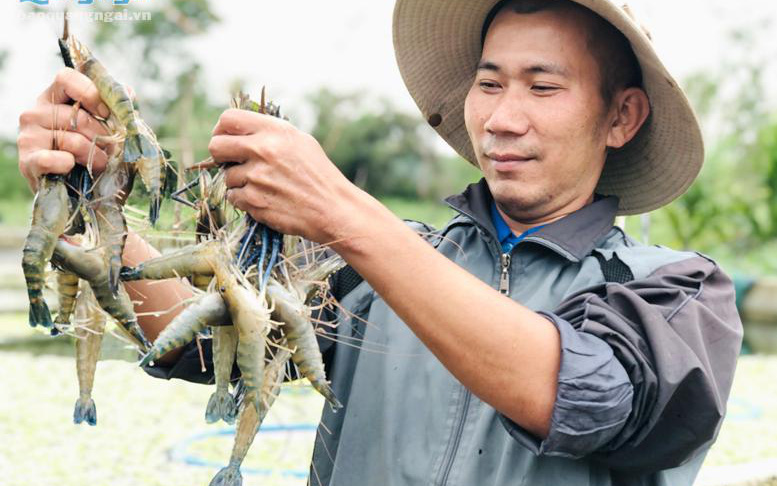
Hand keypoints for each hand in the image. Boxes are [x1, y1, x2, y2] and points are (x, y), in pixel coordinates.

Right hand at [17, 67, 114, 190]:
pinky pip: (54, 159)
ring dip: (94, 156)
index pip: (67, 78)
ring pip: (71, 140)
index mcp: (54, 98)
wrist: (79, 194)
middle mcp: (36, 112)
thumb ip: (115, 109)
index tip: (107, 112)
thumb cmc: (93, 155)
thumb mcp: (107, 129)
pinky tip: (71, 168)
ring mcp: (28, 136)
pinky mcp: (27, 161)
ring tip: (97, 164)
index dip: (90, 92)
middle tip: (109, 150)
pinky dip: (68, 165)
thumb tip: (128, 91)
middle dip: (102, 137)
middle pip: (77, 115)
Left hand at [208, 108, 361, 242]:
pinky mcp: (254, 201)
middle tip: (232, 162)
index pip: (229, 119)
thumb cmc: (318, 174)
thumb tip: (239, 130)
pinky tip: (265, 198)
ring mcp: (256, 177)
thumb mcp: (299, 141)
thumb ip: (269, 132)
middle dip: (221, 156)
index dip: (221, 129)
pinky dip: (245, 199)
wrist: (332, 208)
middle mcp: (263, 151)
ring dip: (239, 182)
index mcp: (275, 131)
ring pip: (227, 176)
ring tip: (264, 185)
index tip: (226, 138)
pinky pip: (234, 197)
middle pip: (216, 146)